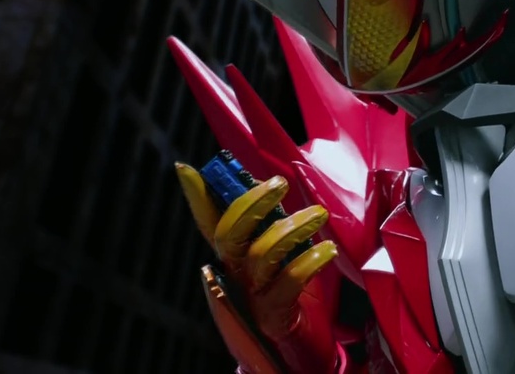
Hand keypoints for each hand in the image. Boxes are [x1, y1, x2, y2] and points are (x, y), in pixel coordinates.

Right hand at [176, 164, 338, 370]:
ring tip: (318, 216)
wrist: (302, 345)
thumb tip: (269, 183)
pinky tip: (328, 250)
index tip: (186, 169)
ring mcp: (251, 294)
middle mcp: (235, 273)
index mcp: (233, 254)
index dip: (197, 197)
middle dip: (251, 204)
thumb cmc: (291, 290)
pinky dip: (308, 262)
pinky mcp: (274, 314)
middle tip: (280, 184)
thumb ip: (271, 222)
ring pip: (260, 254)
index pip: (209, 221)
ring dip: (291, 228)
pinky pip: (286, 283)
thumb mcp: (280, 251)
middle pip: (228, 235)